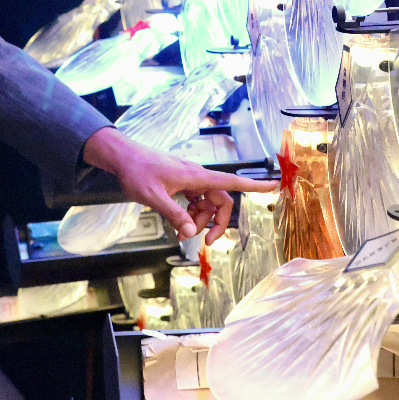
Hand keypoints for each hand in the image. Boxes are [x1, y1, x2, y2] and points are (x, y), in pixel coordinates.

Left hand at [82, 127, 276, 243]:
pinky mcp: (182, 183)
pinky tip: (179, 221)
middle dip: (217, 222)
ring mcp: (190, 180)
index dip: (255, 186)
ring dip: (201, 219)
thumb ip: (174, 215)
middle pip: (222, 200)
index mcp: (196, 177)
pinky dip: (192, 213)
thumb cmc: (137, 173)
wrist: (123, 157)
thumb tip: (192, 232)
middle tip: (204, 242)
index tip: (276, 186)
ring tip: (182, 231)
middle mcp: (197, 177)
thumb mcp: (153, 197)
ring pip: (208, 203)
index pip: (232, 182)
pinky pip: (196, 201)